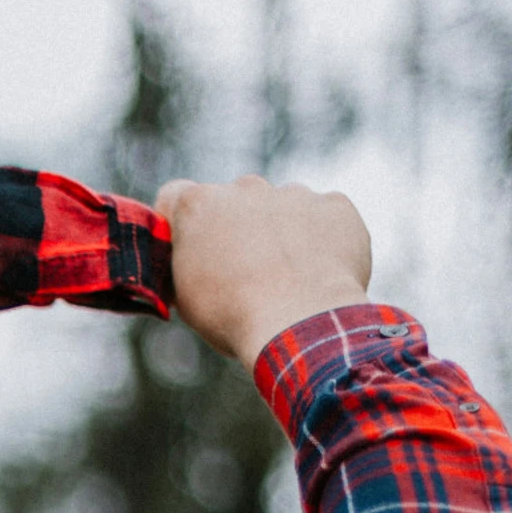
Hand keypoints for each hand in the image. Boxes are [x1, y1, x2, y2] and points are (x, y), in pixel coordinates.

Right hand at [154, 176, 372, 366]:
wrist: (299, 325)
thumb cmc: (234, 316)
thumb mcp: (186, 296)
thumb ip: (185, 262)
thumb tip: (194, 261)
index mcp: (198, 203)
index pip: (176, 195)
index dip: (181, 222)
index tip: (190, 246)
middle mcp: (245, 187)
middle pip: (234, 199)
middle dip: (237, 225)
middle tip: (245, 270)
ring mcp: (294, 193)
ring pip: (282, 206)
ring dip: (281, 230)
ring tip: (288, 277)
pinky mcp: (335, 206)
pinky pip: (325, 216)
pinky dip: (323, 238)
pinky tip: (319, 271)